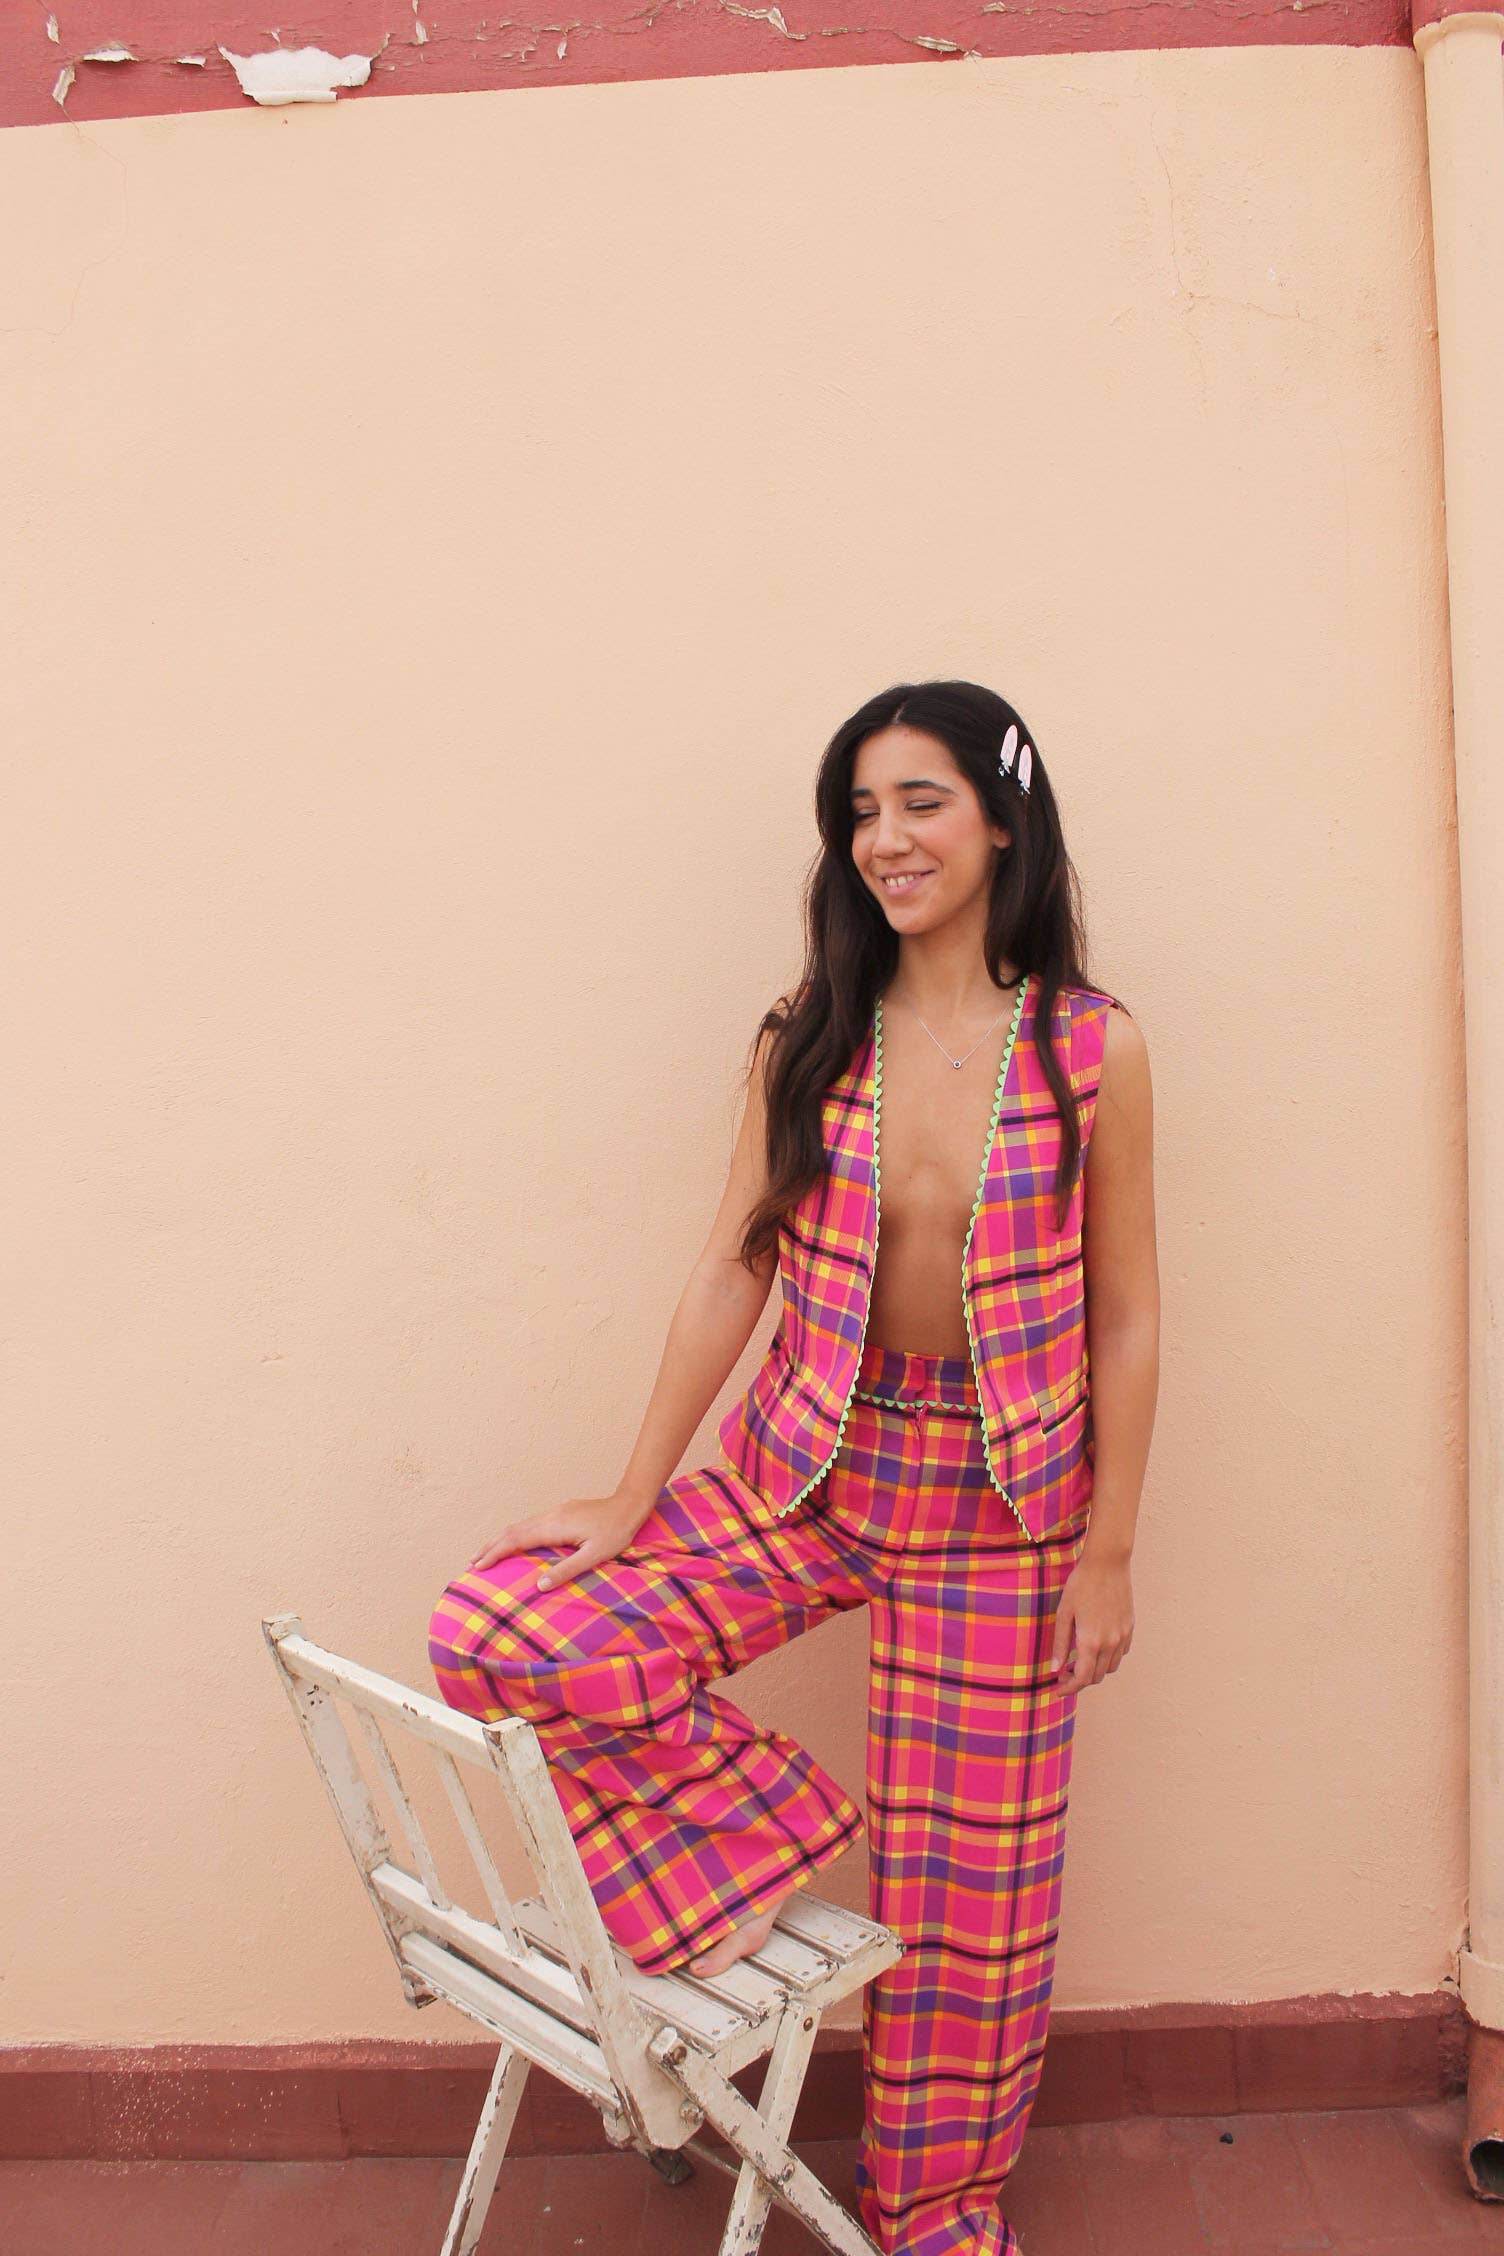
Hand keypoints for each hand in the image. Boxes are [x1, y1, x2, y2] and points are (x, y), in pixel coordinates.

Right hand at [467, 1488, 656, 1591]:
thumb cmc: (615, 1532)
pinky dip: (513, 1534)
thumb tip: (538, 1586)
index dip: (495, 1553)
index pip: (516, 1540)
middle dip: (490, 1546)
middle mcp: (549, 1516)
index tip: (478, 1566)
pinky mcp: (560, 1512)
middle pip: (511, 1531)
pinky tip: (513, 1542)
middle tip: (471, 1563)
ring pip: (518, 1525)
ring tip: (484, 1554)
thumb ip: (566, 1570)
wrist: (629, 1505)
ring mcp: (554, 1512)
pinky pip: (529, 1523)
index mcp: (554, 1527)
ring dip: (499, 1540)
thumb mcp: (594, 1555)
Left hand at [1050, 1547, 1133, 1692]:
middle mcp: (1110, 1643)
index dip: (1069, 1688)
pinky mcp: (1130, 1627)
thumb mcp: (1063, 1613)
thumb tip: (1055, 1668)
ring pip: (1110, 1667)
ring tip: (1079, 1660)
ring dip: (1095, 1670)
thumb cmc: (1081, 1585)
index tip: (1058, 1689)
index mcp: (1091, 1641)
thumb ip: (1060, 1643)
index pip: (1082, 1678)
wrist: (1108, 1563)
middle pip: (1097, 1676)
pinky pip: (1121, 1653)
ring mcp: (1123, 1636)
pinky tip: (1096, 1647)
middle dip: (1079, 1680)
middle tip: (1064, 1672)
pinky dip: (1108, 1658)